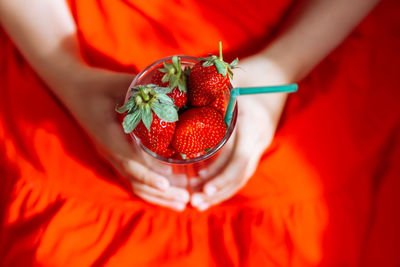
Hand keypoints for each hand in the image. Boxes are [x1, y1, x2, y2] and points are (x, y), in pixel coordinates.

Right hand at [53, 66, 189, 210]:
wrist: (72, 89)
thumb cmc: (96, 84)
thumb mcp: (119, 83)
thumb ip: (142, 89)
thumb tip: (175, 93)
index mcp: (108, 136)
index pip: (128, 160)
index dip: (147, 174)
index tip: (166, 184)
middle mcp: (109, 151)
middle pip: (134, 180)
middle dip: (160, 193)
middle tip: (186, 200)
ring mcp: (111, 156)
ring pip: (133, 183)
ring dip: (156, 196)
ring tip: (181, 204)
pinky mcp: (115, 155)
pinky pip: (132, 177)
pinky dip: (150, 187)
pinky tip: (167, 192)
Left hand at [191, 56, 289, 210]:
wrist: (276, 72)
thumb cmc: (250, 72)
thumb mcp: (228, 82)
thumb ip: (208, 97)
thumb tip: (175, 112)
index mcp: (252, 123)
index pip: (240, 159)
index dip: (222, 178)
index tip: (202, 191)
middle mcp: (258, 137)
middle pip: (241, 174)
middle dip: (218, 191)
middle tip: (194, 204)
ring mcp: (259, 142)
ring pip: (242, 174)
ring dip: (221, 190)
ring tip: (198, 201)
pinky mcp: (255, 144)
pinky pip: (241, 167)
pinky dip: (225, 178)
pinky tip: (206, 185)